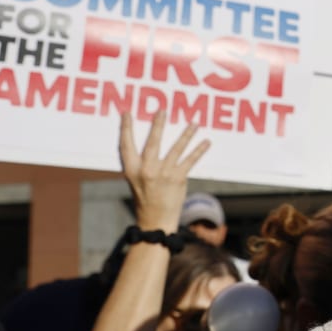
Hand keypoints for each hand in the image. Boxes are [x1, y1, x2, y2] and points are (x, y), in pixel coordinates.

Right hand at [119, 111, 209, 231]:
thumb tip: (151, 140)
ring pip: (176, 149)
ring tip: (194, 123)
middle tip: (163, 110)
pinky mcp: (178, 179)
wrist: (156, 219)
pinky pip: (190, 161)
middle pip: (152, 142)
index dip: (126, 128)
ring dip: (186, 135)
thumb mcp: (136, 179)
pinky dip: (199, 151)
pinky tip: (206, 142)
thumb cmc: (146, 197)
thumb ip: (140, 162)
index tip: (128, 113)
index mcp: (131, 169)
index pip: (126, 144)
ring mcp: (163, 174)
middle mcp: (146, 170)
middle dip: (158, 125)